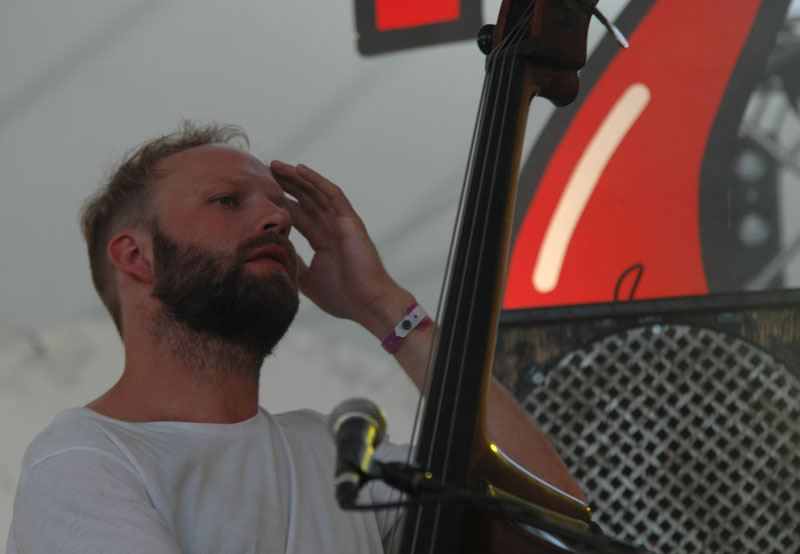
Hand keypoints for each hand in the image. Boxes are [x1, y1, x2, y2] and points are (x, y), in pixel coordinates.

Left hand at [270, 161, 412, 335]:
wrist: (367, 305)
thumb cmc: (343, 297)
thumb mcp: (307, 279)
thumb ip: (293, 262)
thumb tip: (274, 253)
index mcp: (322, 240)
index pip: (298, 214)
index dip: (280, 202)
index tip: (259, 193)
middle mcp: (332, 227)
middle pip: (305, 198)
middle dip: (285, 184)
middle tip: (263, 170)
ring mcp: (341, 223)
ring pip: (316, 192)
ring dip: (296, 177)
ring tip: (276, 165)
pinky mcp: (350, 221)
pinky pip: (333, 195)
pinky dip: (317, 181)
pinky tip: (300, 169)